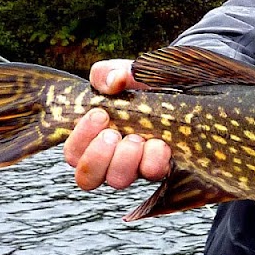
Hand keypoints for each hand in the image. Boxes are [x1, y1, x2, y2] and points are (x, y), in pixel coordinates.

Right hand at [63, 58, 171, 189]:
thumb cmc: (143, 85)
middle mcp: (111, 158)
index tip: (100, 114)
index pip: (73, 154)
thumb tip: (113, 81)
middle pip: (87, 178)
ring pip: (117, 181)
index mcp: (93, 138)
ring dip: (124, 160)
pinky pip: (152, 175)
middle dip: (98, 156)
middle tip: (113, 133)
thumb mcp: (121, 73)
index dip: (80, 139)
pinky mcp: (161, 167)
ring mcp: (136, 166)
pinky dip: (154, 160)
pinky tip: (160, 143)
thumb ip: (108, 73)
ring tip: (136, 139)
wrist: (181, 87)